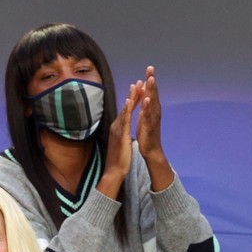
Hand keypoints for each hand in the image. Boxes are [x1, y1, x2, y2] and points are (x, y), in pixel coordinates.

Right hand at [97, 84, 139, 198]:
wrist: (114, 170)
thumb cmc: (119, 158)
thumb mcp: (121, 142)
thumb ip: (122, 134)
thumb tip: (122, 130)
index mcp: (119, 128)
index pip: (127, 111)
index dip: (133, 100)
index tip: (138, 89)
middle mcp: (117, 126)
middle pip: (126, 107)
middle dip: (132, 94)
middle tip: (137, 81)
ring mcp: (118, 129)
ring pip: (125, 110)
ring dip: (130, 97)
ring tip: (135, 86)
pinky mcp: (120, 134)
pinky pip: (124, 120)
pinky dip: (127, 110)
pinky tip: (130, 102)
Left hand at [134, 66, 173, 189]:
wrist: (151, 150)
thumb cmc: (147, 134)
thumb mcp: (144, 117)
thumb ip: (145, 106)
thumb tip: (145, 95)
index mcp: (152, 109)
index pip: (151, 91)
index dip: (150, 80)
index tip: (149, 68)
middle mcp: (154, 111)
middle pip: (153, 93)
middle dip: (152, 80)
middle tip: (150, 68)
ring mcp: (153, 118)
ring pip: (152, 102)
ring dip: (152, 90)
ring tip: (150, 79)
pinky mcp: (150, 126)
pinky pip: (149, 115)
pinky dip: (148, 107)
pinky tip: (147, 99)